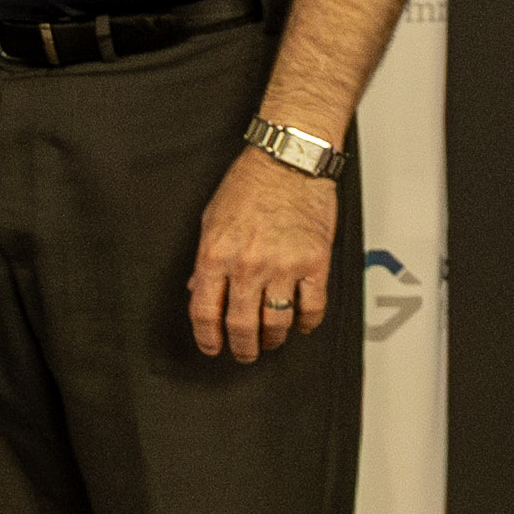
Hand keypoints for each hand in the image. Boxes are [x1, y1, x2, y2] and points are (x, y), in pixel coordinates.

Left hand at [188, 145, 340, 362]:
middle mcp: (248, 265)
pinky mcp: (315, 263)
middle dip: (242, 347)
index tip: (212, 347)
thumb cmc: (249, 183)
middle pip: (242, 326)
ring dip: (273, 339)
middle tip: (244, 353)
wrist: (289, 161)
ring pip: (278, 322)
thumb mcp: (211, 220)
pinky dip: (307, 323)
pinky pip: (312, 307)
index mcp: (216, 255)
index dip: (207, 338)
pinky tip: (301, 324)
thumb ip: (205, 260)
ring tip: (271, 340)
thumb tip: (198, 290)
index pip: (205, 312)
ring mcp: (284, 266)